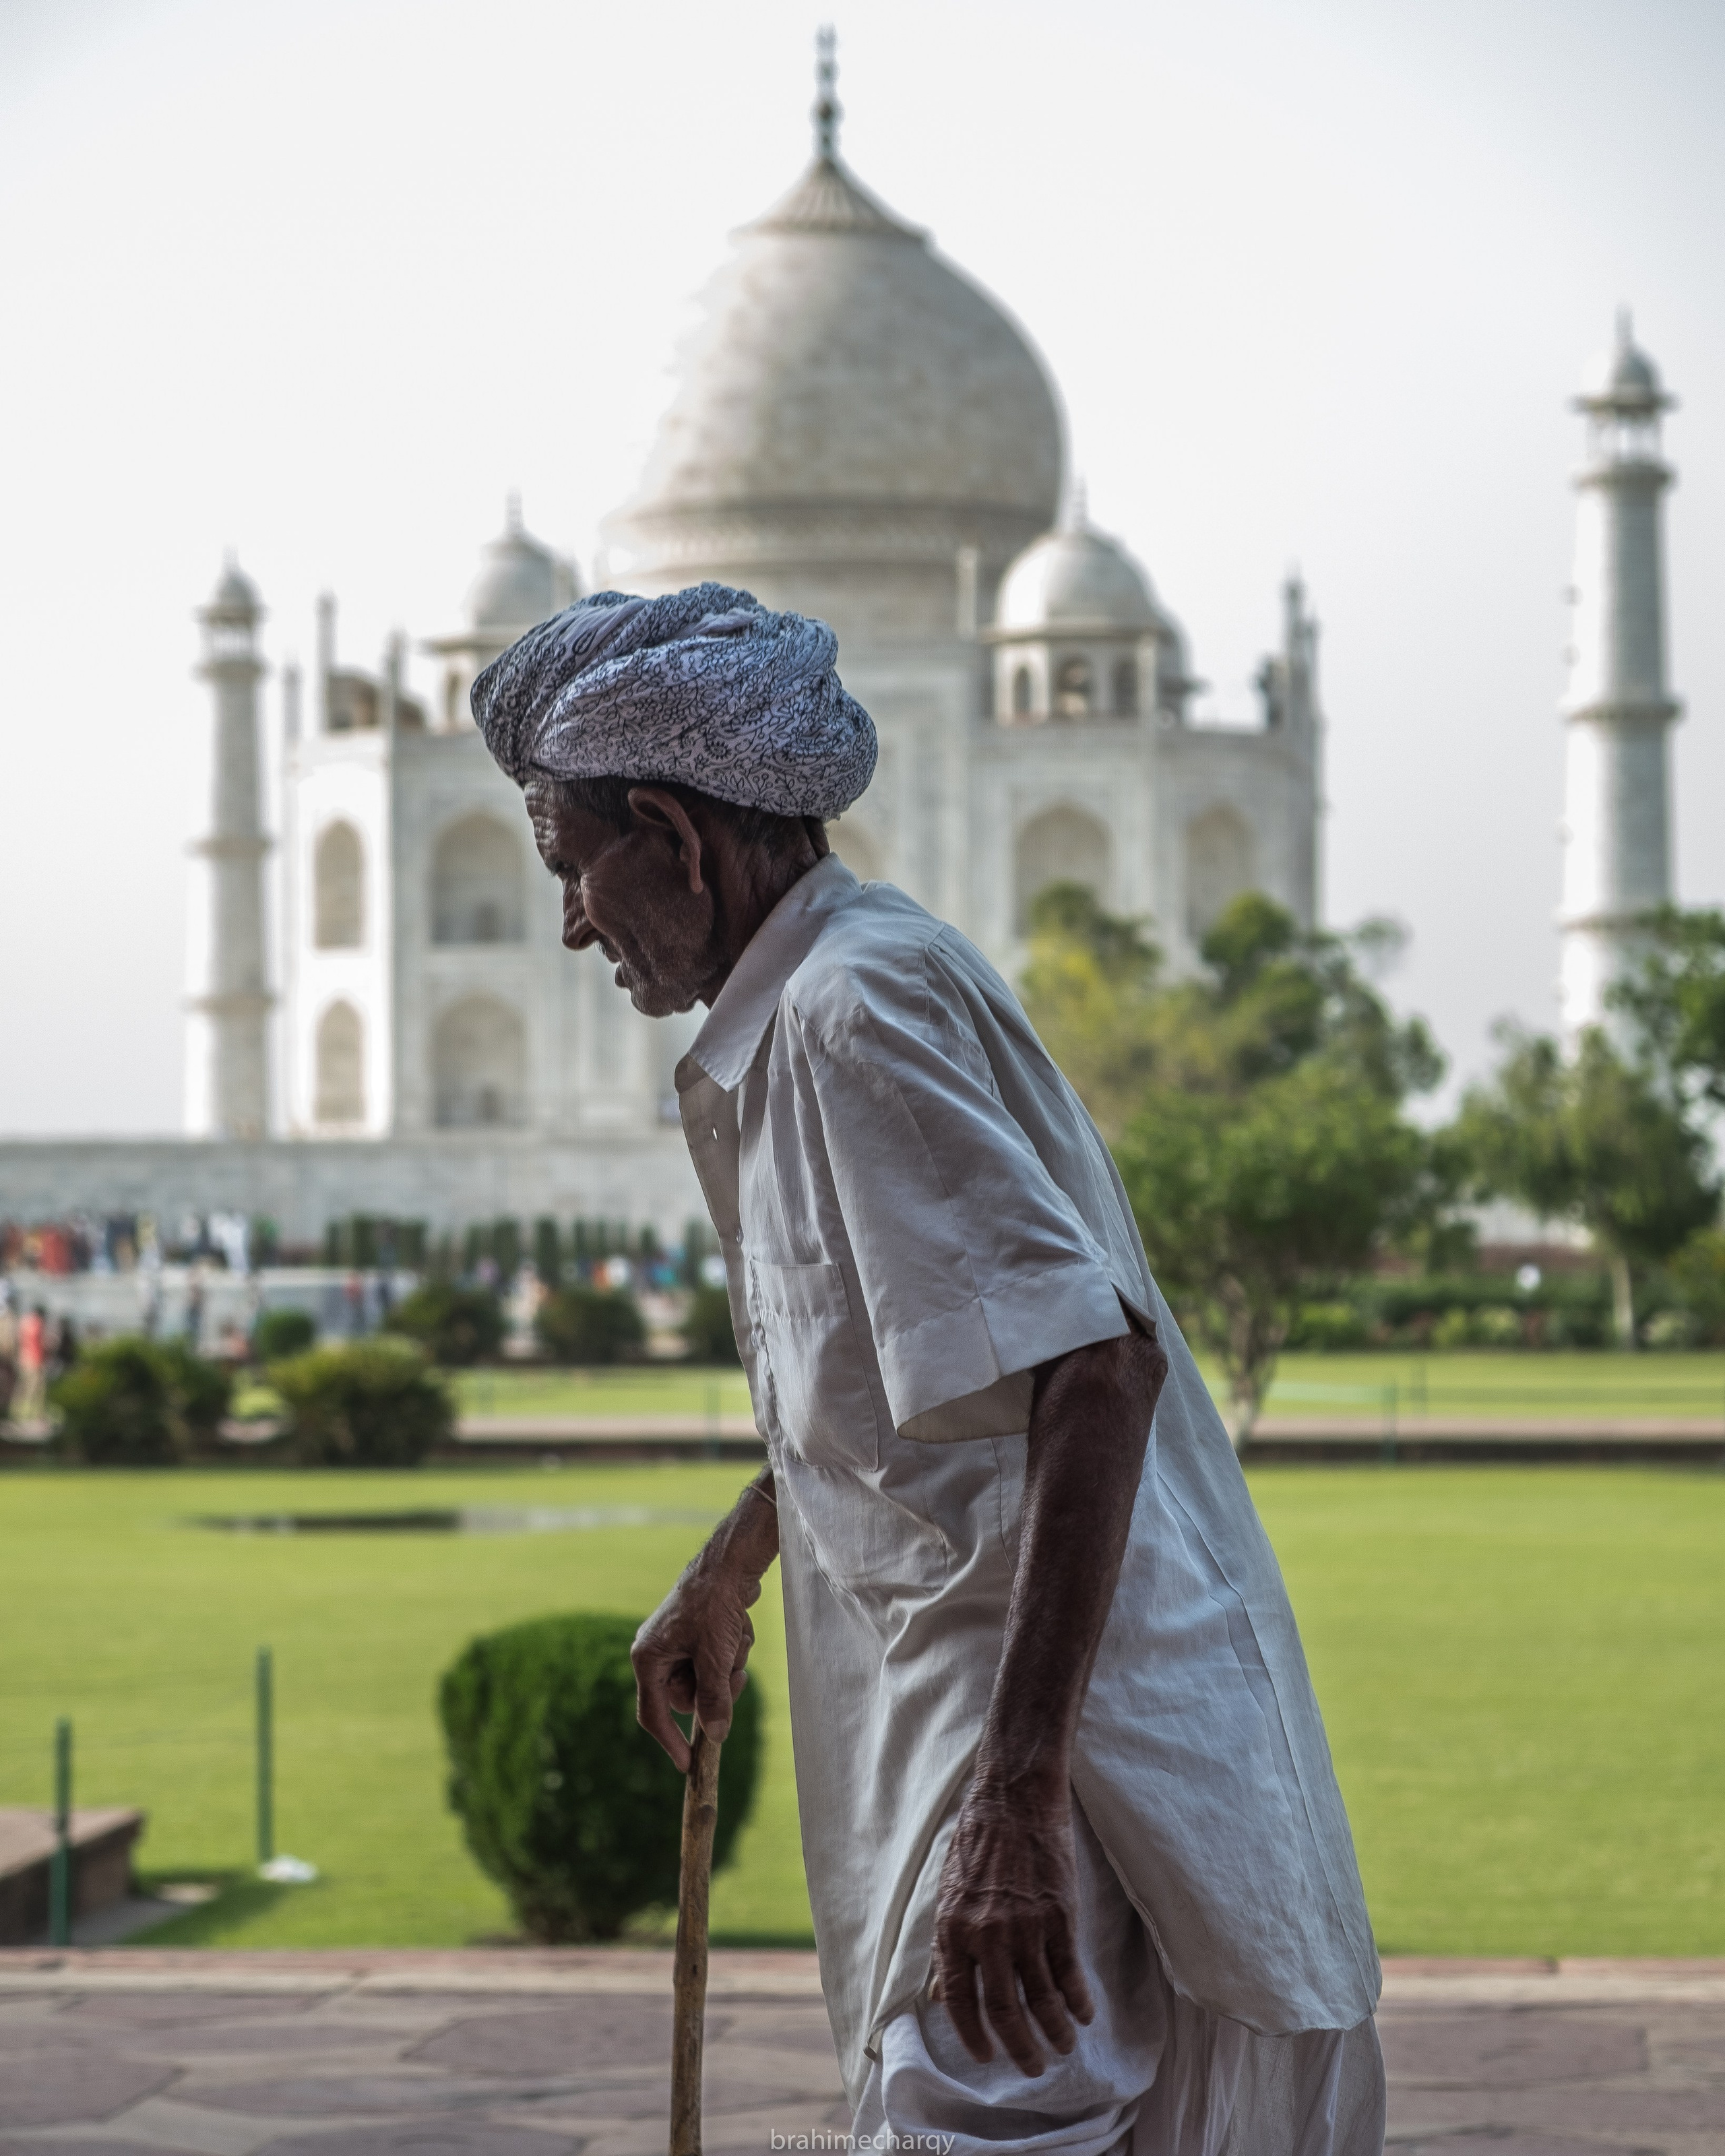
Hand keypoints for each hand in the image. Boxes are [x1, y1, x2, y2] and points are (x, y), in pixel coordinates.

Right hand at [631, 1551, 761, 1773]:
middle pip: (688, 1699)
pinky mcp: (700, 1636)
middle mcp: (659, 1653)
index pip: (653, 1714)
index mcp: (648, 1658)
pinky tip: (737, 1626)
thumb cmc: (713, 1605)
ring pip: (709, 1680)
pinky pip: (718, 1660)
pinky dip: (732, 1649)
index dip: (670, 1741)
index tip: (688, 1764)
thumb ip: (713, 1700)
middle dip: (716, 1688)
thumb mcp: (714, 1658)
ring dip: (729, 1665)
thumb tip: (716, 1736)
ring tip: (736, 1639)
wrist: (730, 1563)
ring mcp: (679, 1644)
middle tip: (735, 1676)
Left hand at [932, 1781, 1093, 2076]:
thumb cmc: (977, 1842)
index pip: (960, 2003)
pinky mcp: (1059, 1916)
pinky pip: (1069, 1972)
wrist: (1013, 1799)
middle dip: (1020, 2048)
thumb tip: (943, 1995)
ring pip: (1042, 1999)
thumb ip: (947, 1945)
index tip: (987, 2057)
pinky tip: (1083, 2014)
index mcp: (953, 1931)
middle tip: (1033, 2068)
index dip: (973, 2038)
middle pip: (1004, 2011)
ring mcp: (1025, 1927)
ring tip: (1063, 2047)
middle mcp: (987, 1936)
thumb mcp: (948, 1893)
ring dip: (1054, 2031)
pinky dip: (1078, 2000)